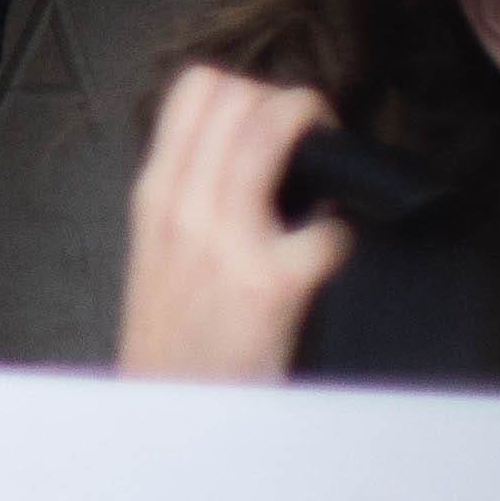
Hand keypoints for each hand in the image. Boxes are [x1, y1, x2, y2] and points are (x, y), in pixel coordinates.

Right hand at [118, 67, 350, 380]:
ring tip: (330, 176)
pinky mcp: (270, 284)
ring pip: (273, 132)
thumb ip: (194, 195)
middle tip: (314, 144)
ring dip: (318, 137)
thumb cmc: (174, 338)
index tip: (271, 120)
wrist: (170, 410)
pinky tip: (330, 253)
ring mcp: (226, 243)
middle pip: (242, 98)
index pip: (198, 90)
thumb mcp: (158, 251)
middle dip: (294, 108)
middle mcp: (184, 210)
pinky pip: (329, 227)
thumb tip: (254, 152)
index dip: (250, 92)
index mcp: (156, 197)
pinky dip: (343, 233)